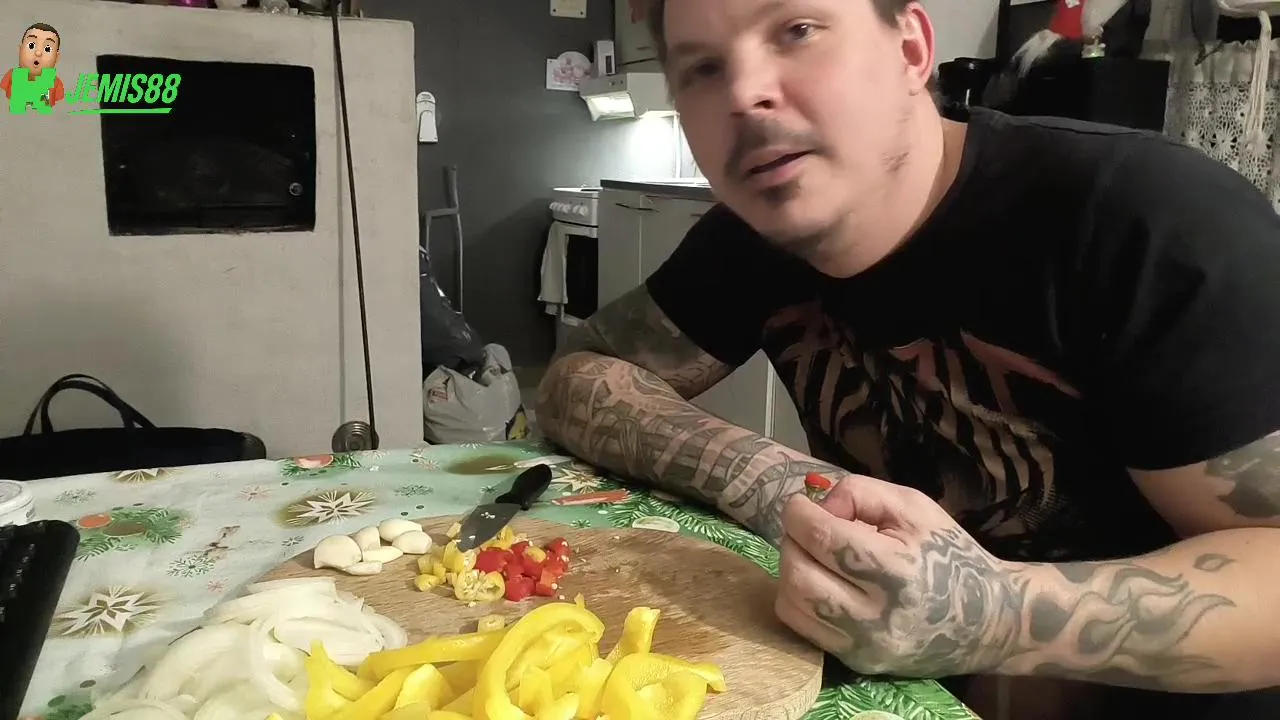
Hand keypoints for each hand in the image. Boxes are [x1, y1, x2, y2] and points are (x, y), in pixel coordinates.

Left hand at [775, 475, 1028, 677]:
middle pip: (799, 573)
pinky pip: (802, 628)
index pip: (823, 538)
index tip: (799, 504)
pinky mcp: (858, 662)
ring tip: (810, 554)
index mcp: (897, 569)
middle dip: (791, 541)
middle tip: (804, 528)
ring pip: (793, 603)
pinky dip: (797, 599)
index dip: (799, 514)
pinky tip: (817, 581)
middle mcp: (877, 614)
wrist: (988, 622)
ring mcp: (865, 644)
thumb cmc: (950, 556)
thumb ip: (862, 494)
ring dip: (791, 569)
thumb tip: (819, 505)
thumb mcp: (915, 507)